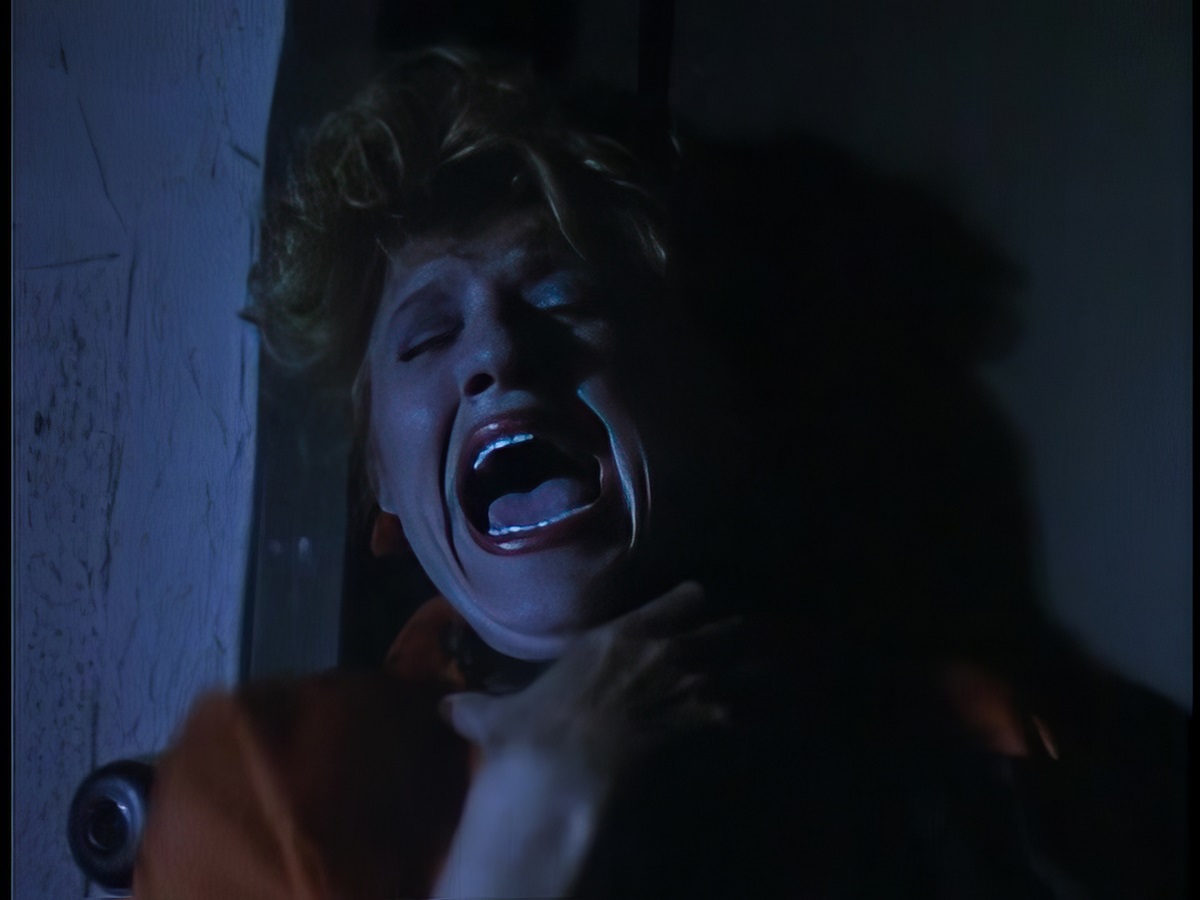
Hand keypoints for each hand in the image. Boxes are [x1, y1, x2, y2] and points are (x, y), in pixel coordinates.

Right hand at [440, 580, 743, 783]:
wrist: (562, 766)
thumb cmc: (535, 732)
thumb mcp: (498, 716)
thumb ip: (476, 707)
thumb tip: (444, 707)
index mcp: (616, 635)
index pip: (667, 603)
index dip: (688, 599)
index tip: (702, 595)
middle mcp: (657, 650)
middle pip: (710, 630)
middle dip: (731, 630)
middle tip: (750, 627)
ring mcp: (680, 684)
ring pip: (732, 663)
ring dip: (754, 665)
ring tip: (775, 664)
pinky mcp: (694, 722)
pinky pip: (734, 713)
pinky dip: (750, 716)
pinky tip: (761, 718)